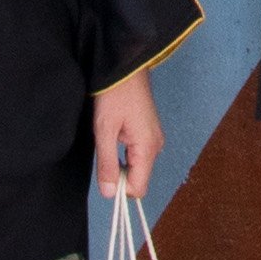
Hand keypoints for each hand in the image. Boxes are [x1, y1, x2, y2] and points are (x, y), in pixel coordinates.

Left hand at [93, 72, 163, 198]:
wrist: (125, 65)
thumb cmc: (114, 94)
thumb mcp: (104, 130)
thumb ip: (107, 164)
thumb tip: (109, 194)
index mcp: (147, 148)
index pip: (138, 189)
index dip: (119, 188)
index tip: (104, 171)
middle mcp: (156, 146)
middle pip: (138, 179)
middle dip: (119, 174)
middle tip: (105, 150)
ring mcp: (155, 138)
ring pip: (138, 167)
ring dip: (121, 161)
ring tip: (110, 138)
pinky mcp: (150, 132)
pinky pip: (138, 154)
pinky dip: (125, 152)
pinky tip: (116, 134)